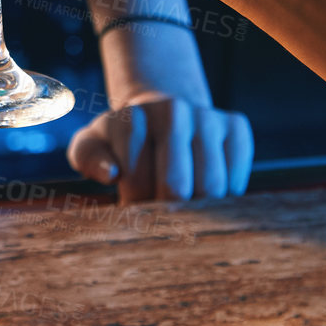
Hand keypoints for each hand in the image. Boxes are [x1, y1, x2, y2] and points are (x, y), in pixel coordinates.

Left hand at [68, 94, 253, 202]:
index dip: (134, 204)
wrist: (162, 115)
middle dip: (166, 212)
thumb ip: (88, 158)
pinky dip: (225, 197)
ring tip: (182, 207)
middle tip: (160, 216)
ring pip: (212, 187)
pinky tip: (207, 192)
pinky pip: (237, 178)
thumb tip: (112, 173)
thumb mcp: (92, 145)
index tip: (132, 207)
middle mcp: (173, 109)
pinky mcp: (237, 127)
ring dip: (197, 209)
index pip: (136, 179)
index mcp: (133, 116)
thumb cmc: (122, 143)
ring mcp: (207, 116)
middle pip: (177, 187)